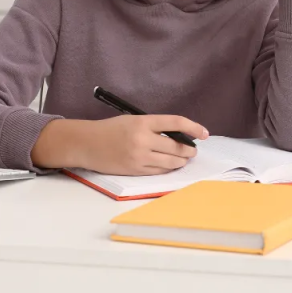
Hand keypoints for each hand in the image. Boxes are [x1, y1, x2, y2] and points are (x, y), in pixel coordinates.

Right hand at [75, 115, 207, 175]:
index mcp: (142, 122)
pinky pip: (158, 171)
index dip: (193, 127)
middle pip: (176, 147)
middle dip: (189, 150)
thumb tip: (179, 136)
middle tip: (193, 150)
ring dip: (181, 161)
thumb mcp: (132, 121)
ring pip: (170, 162)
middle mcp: (142, 139)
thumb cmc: (110, 129)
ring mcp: (139, 157)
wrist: (87, 144)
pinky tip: (170, 165)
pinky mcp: (135, 170)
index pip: (175, 123)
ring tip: (184, 159)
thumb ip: (153, 127)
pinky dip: (167, 169)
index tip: (204, 133)